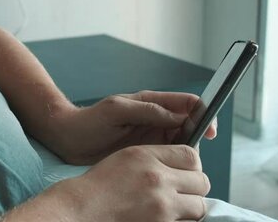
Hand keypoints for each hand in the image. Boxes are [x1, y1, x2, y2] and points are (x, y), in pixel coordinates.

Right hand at [0, 145, 210, 221]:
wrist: (83, 208)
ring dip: (190, 206)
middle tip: (181, 190)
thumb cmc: (101, 183)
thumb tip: (186, 162)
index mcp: (147, 156)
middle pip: (201, 180)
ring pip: (199, 205)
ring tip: (173, 206)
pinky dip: (181, 221)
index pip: (191, 155)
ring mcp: (161, 205)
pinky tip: (165, 216)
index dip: (192, 164)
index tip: (186, 170)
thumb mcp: (127, 156)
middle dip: (194, 186)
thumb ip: (156, 156)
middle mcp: (157, 178)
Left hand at [44, 90, 216, 164]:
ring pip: (182, 143)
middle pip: (190, 125)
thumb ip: (147, 110)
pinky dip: (175, 164)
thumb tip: (177, 115)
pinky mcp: (146, 153)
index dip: (203, 114)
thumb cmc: (89, 121)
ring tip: (182, 167)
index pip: (188, 103)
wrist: (68, 139)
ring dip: (187, 154)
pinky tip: (172, 174)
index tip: (209, 131)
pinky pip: (169, 157)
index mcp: (151, 102)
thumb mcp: (116, 110)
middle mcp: (155, 118)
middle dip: (198, 138)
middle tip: (192, 155)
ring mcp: (151, 136)